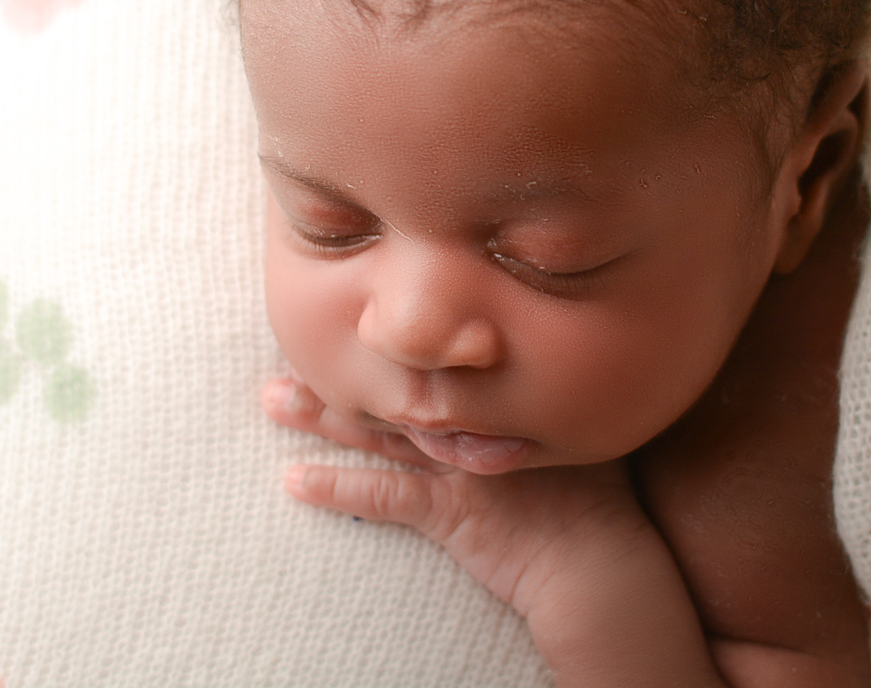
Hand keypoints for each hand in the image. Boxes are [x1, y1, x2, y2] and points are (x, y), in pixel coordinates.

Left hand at [262, 374, 726, 687]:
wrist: (599, 555)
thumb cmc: (594, 492)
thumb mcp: (567, 422)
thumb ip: (538, 385)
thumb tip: (526, 345)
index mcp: (495, 390)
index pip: (428, 356)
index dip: (384, 338)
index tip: (343, 315)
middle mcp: (471, 416)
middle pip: (391, 383)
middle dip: (336, 367)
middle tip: (283, 347)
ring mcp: (455, 459)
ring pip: (375, 429)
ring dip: (319, 416)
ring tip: (271, 400)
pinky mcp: (447, 508)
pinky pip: (382, 495)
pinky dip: (337, 489)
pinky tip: (294, 483)